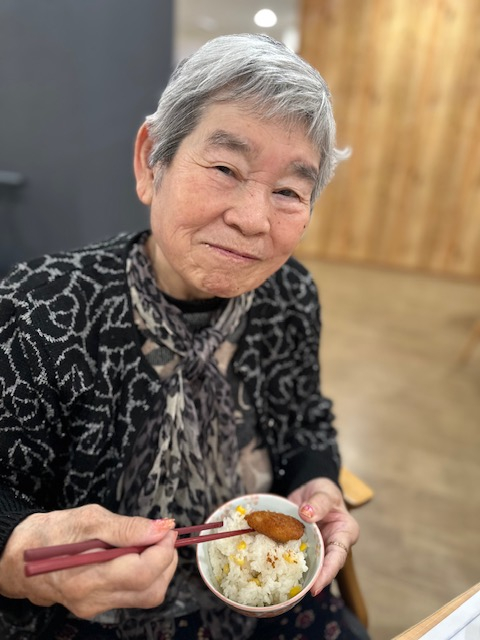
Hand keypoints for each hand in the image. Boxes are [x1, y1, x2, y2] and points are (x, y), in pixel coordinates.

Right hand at [0, 504, 177, 617]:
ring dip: (158, 568)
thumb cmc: (50, 533)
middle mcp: (94, 600)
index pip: (144, 572)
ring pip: (146, 596)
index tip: (167, 529)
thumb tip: (160, 528)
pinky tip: (135, 554)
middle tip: (161, 535)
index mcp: (89, 577)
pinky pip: (133, 595)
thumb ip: (126, 527)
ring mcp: (96, 607)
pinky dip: (145, 574)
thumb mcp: (88, 518)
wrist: (18, 557)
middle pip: (152, 590)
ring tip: (148, 542)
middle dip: (166, 561)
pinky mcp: (97, 606)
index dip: (164, 550)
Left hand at [288, 478, 359, 595]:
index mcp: (344, 533)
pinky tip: (269, 563)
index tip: (316, 587)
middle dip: (311, 580)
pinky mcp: (299, 546)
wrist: (311, 490)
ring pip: (305, 563)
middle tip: (297, 592)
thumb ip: (319, 502)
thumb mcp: (325, 492)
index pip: (338, 557)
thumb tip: (307, 513)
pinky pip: (290, 553)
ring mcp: (314, 548)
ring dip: (294, 571)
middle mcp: (330, 545)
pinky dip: (281, 557)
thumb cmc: (325, 492)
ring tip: (281, 584)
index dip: (327, 573)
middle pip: (322, 566)